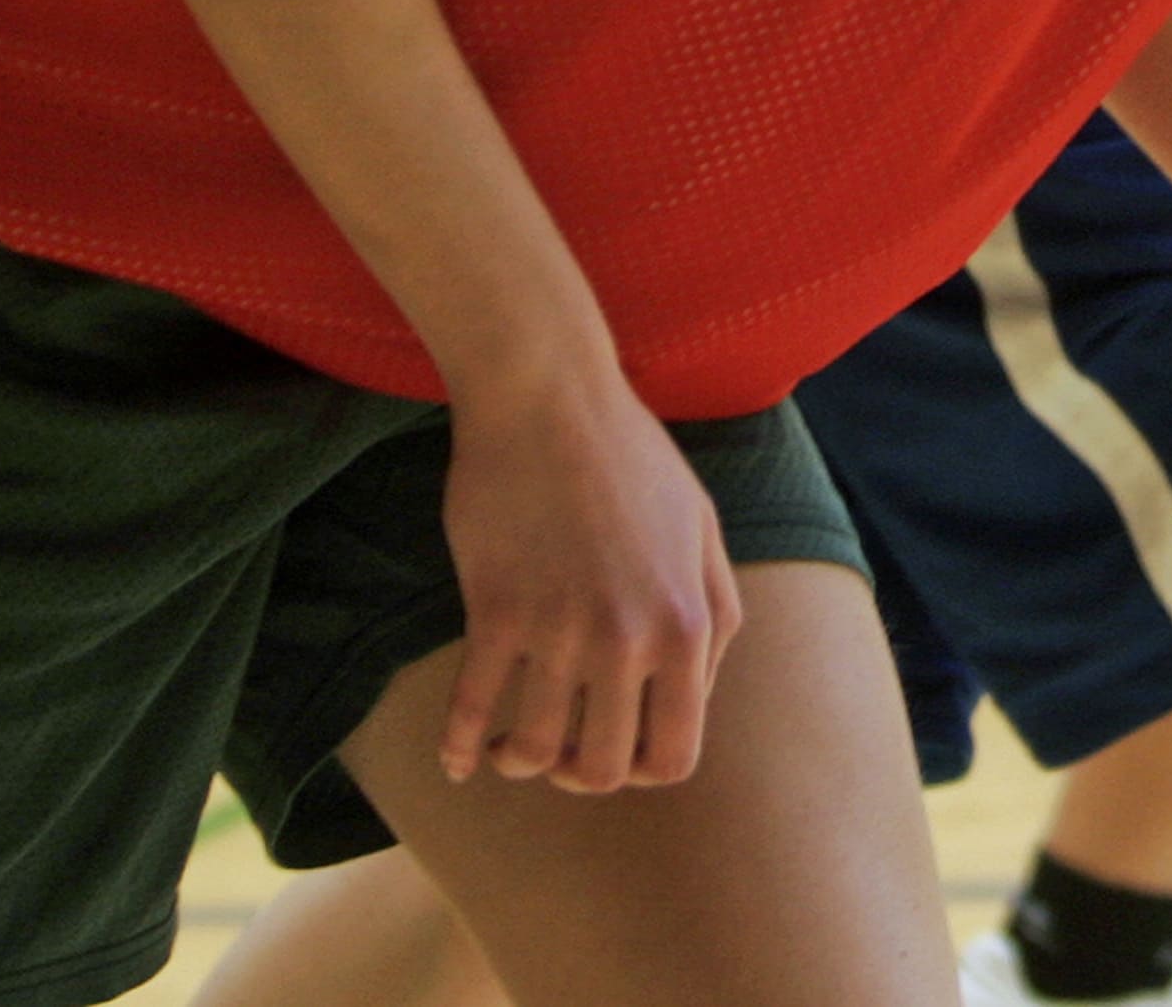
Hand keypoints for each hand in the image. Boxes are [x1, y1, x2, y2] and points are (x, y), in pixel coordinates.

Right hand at [434, 374, 742, 791]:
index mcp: (687, 626)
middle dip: (578, 775)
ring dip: (518, 763)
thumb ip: (715, 612)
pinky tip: (456, 759)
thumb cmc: (630, 456)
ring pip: (533, 750)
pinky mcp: (496, 609)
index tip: (615, 752)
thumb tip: (699, 686)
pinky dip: (459, 747)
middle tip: (559, 754)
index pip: (675, 754)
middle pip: (602, 769)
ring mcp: (559, 629)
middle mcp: (628, 640)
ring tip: (507, 751)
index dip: (642, 771)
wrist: (550, 395)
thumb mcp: (702, 529)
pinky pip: (472, 707)